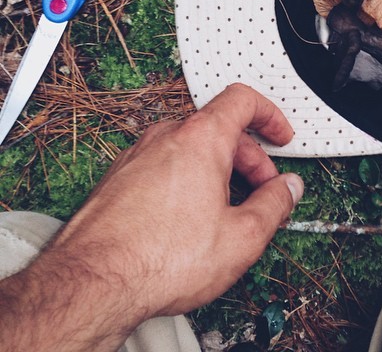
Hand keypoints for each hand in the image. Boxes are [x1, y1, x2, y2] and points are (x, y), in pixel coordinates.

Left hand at [0, 83, 303, 350]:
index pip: (242, 100)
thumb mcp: (242, 237)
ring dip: (217, 170)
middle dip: (249, 158)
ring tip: (225, 210)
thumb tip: (287, 189)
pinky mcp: (120, 177)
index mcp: (200, 139)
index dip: (270, 115)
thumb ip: (275, 204)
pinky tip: (189, 219)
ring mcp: (138, 155)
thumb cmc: (157, 258)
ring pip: (191, 148)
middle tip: (261, 191)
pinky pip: (165, 164)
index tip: (279, 135)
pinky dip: (188, 179)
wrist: (91, 283)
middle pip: (219, 129)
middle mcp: (166, 137)